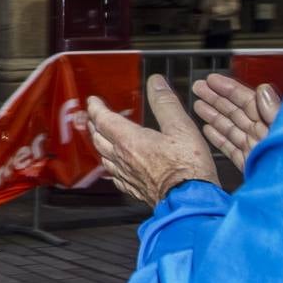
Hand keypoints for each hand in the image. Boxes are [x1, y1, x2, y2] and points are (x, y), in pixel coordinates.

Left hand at [87, 75, 217, 206]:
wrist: (191, 200)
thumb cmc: (188, 167)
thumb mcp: (182, 127)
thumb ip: (165, 103)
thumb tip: (155, 82)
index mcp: (130, 141)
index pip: (104, 120)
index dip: (96, 108)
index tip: (92, 101)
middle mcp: (122, 158)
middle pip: (99, 138)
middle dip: (95, 124)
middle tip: (94, 116)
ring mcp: (126, 175)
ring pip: (104, 157)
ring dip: (101, 143)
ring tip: (102, 136)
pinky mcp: (134, 189)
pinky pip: (114, 175)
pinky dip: (110, 165)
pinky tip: (115, 166)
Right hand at [192, 74, 280, 171]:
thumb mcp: (282, 132)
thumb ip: (273, 112)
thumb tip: (262, 91)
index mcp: (271, 125)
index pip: (247, 101)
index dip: (228, 89)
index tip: (212, 80)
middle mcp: (262, 135)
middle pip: (235, 112)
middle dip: (216, 98)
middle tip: (199, 88)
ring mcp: (255, 149)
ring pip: (230, 128)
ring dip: (213, 115)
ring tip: (198, 105)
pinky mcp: (249, 164)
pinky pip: (230, 147)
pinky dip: (218, 137)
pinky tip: (208, 130)